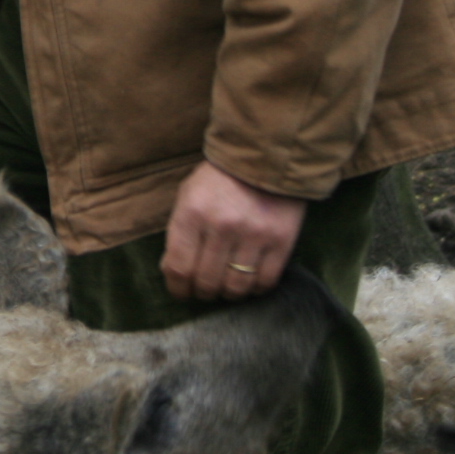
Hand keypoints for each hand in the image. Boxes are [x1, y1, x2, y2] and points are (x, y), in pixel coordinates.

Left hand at [161, 160, 306, 301]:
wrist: (265, 159)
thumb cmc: (218, 180)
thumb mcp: (188, 196)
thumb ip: (179, 232)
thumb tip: (173, 271)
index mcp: (192, 213)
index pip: (178, 267)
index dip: (177, 288)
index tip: (180, 292)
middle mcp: (222, 227)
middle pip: (207, 283)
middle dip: (202, 293)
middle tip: (204, 291)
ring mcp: (253, 236)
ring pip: (236, 288)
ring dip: (228, 294)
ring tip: (225, 287)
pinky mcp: (281, 242)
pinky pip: (265, 282)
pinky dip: (254, 289)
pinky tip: (249, 281)